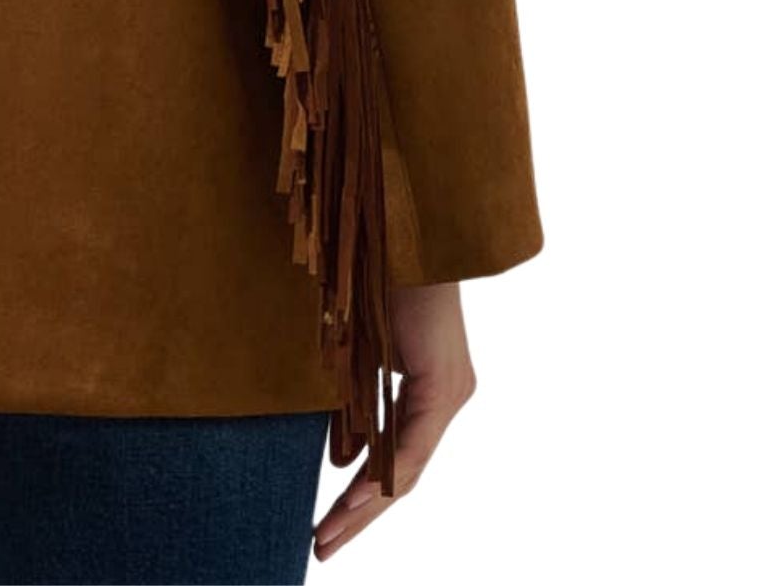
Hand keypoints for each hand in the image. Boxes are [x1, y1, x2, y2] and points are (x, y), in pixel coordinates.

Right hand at [313, 281, 475, 561]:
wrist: (403, 223)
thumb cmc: (373, 268)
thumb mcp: (353, 344)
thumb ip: (350, 396)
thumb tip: (341, 456)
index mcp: (424, 388)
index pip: (390, 459)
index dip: (359, 497)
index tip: (326, 523)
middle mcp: (445, 396)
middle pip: (399, 476)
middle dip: (357, 517)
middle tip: (322, 547)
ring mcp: (449, 393)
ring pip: (406, 468)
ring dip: (365, 507)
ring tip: (329, 535)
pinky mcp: (445, 384)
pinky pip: (413, 444)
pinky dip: (382, 474)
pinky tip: (357, 499)